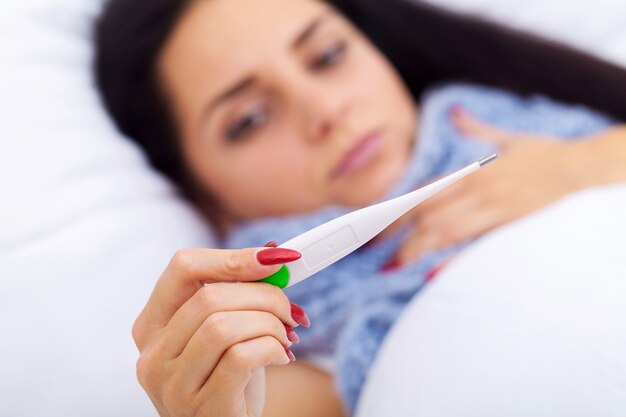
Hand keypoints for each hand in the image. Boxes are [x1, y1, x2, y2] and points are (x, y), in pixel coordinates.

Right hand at [132, 246, 307, 416]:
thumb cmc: (228, 377)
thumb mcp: (227, 329)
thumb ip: (239, 293)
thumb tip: (272, 253)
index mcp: (152, 324)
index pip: (183, 266)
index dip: (232, 257)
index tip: (274, 259)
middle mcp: (152, 353)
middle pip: (209, 297)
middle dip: (264, 295)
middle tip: (289, 310)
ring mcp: (172, 384)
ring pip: (223, 326)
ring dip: (269, 324)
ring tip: (285, 336)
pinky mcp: (202, 407)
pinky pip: (240, 357)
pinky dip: (271, 348)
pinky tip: (281, 356)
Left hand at [383, 108, 625, 265]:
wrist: (585, 167)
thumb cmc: (544, 154)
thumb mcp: (507, 139)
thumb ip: (475, 129)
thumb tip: (455, 113)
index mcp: (472, 171)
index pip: (423, 192)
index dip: (394, 208)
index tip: (371, 222)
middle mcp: (478, 190)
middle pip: (426, 213)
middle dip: (395, 233)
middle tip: (368, 250)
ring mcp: (495, 210)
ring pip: (446, 231)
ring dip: (416, 249)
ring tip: (392, 265)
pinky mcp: (512, 227)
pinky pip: (477, 248)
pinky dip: (454, 261)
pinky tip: (433, 274)